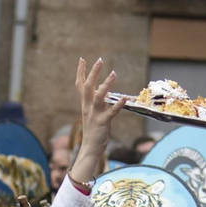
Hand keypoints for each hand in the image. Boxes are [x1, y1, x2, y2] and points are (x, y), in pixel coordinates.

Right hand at [69, 58, 120, 187]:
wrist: (90, 148)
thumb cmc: (93, 130)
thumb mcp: (94, 112)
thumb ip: (98, 100)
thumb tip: (102, 88)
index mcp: (85, 104)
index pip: (80, 85)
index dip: (81, 72)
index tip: (82, 59)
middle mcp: (88, 107)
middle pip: (88, 86)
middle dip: (93, 72)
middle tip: (100, 60)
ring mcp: (94, 114)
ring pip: (99, 96)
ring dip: (106, 84)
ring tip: (113, 73)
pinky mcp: (102, 122)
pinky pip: (111, 112)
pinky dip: (118, 105)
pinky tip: (125, 98)